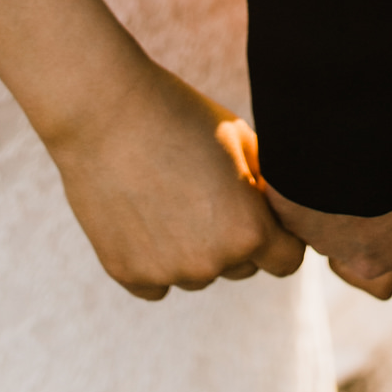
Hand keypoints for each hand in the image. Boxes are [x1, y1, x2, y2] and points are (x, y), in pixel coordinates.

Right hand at [49, 56, 305, 300]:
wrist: (105, 109)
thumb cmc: (180, 113)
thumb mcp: (241, 140)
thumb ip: (265, 187)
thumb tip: (280, 212)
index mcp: (249, 230)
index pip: (286, 260)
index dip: (281, 236)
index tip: (264, 213)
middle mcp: (211, 262)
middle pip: (241, 266)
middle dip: (234, 237)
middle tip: (207, 191)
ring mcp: (166, 273)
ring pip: (197, 273)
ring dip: (193, 248)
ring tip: (171, 192)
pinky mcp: (128, 275)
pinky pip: (157, 282)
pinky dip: (154, 256)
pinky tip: (143, 210)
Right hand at [264, 114, 391, 299]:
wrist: (359, 119)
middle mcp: (377, 259)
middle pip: (379, 274)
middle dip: (378, 243)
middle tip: (377, 198)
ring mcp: (331, 244)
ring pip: (333, 248)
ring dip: (336, 224)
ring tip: (339, 179)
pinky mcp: (293, 219)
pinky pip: (296, 212)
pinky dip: (301, 191)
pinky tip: (310, 157)